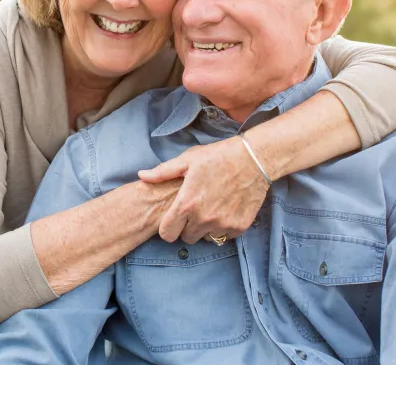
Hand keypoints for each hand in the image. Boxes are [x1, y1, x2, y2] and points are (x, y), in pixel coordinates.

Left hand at [138, 136, 270, 243]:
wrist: (253, 159)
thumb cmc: (218, 157)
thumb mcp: (187, 160)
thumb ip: (162, 172)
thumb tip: (141, 176)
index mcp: (186, 204)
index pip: (167, 234)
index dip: (168, 227)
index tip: (174, 219)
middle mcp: (203, 218)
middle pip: (186, 238)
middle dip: (187, 227)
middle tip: (195, 209)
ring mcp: (222, 224)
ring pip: (206, 238)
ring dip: (205, 228)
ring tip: (210, 208)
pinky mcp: (239, 226)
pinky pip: (224, 236)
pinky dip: (223, 227)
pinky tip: (225, 209)